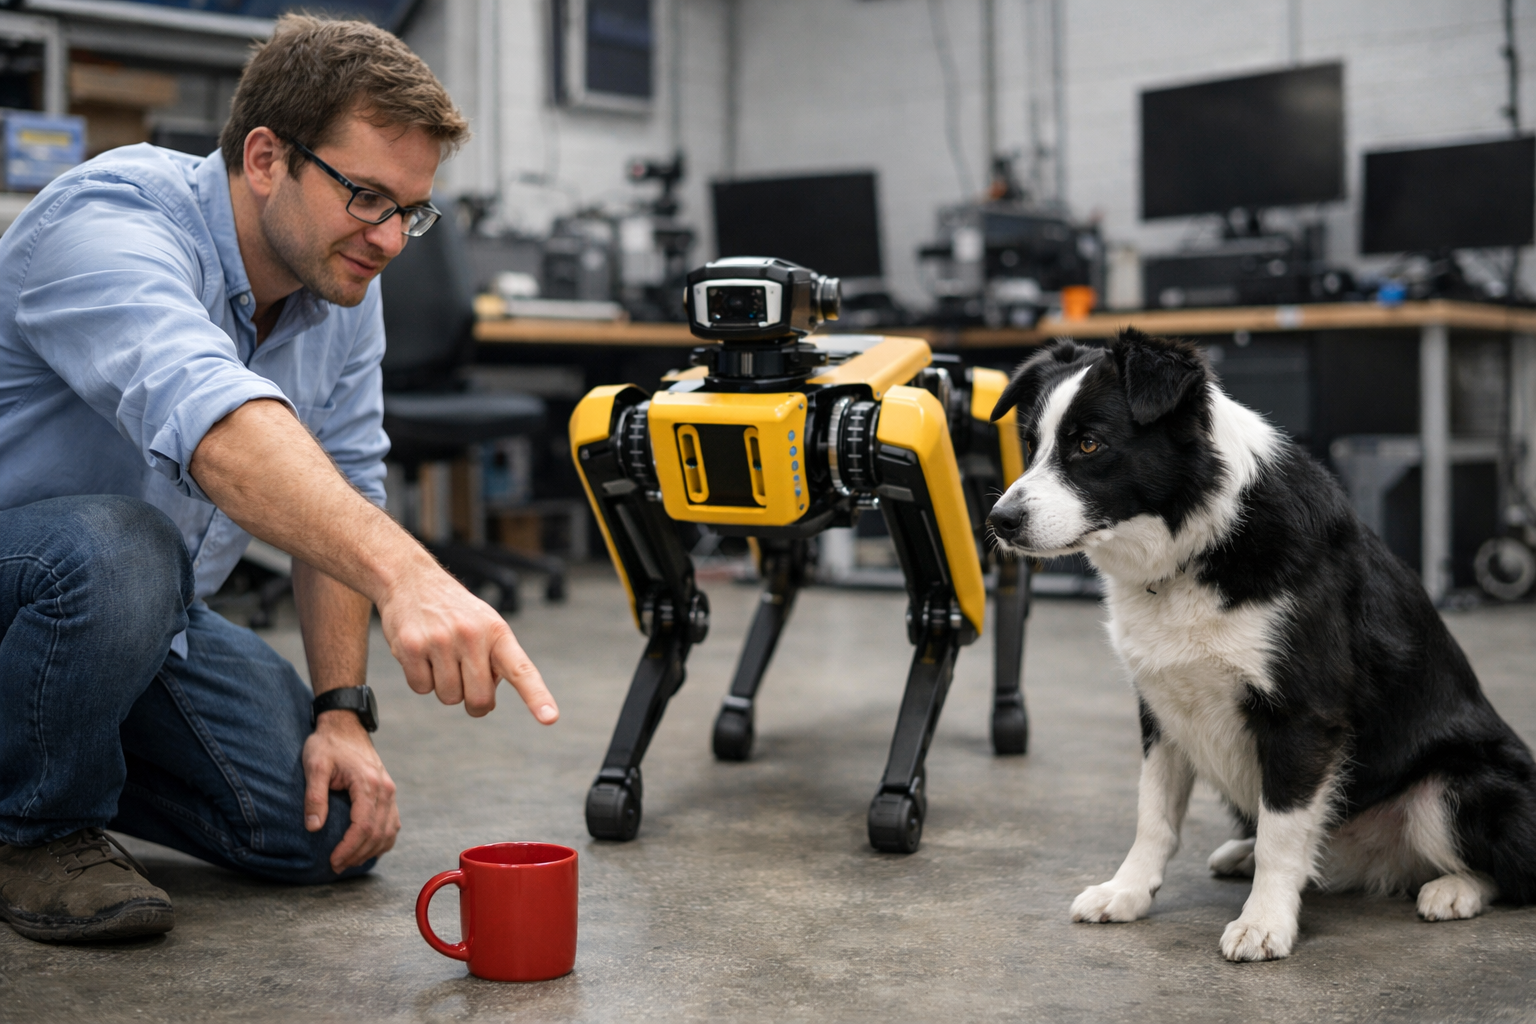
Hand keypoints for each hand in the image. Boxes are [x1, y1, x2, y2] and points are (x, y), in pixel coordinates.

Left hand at [303, 711, 400, 873]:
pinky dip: (383, 840)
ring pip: (389, 831)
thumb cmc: (328, 744)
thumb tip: (314, 828)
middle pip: (378, 832)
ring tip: (350, 861)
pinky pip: (393, 823)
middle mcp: (385, 789)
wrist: (345, 725)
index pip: (363, 825)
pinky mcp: (388, 792)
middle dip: (358, 854)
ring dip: (371, 850)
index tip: (333, 861)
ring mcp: (389, 791)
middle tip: (337, 866)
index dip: (349, 848)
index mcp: (368, 783)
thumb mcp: (315, 766)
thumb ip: (314, 797)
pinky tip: (368, 848)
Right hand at [377, 564, 557, 721]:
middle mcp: (471, 635)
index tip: (550, 718)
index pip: (521, 670)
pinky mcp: (410, 647)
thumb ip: (495, 661)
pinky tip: (421, 655)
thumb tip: (486, 703)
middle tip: (467, 684)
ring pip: (448, 697)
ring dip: (445, 687)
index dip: (537, 696)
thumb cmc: (455, 611)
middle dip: (474, 703)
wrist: (411, 579)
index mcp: (497, 632)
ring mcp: (440, 641)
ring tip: (441, 657)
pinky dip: (421, 679)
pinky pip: (420, 688)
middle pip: (479, 699)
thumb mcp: (486, 624)